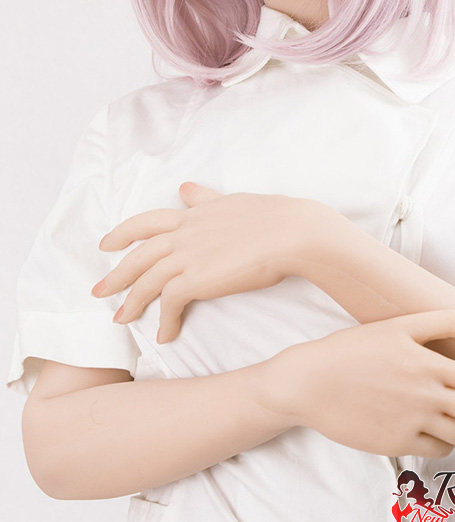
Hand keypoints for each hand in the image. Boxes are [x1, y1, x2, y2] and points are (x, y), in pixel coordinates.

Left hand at [91, 183, 314, 342]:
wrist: (291, 233)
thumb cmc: (273, 217)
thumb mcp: (233, 201)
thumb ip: (206, 198)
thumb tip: (186, 187)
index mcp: (193, 215)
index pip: (148, 222)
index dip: (124, 233)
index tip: (106, 243)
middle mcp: (184, 234)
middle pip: (138, 254)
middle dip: (116, 274)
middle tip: (98, 290)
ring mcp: (188, 256)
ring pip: (146, 280)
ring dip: (131, 302)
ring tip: (120, 320)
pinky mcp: (196, 280)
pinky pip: (169, 304)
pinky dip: (164, 321)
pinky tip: (164, 334)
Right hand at [262, 308, 454, 466]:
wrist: (309, 380)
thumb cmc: (352, 349)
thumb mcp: (398, 326)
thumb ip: (447, 321)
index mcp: (428, 362)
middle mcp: (424, 393)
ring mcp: (411, 420)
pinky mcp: (396, 442)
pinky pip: (434, 449)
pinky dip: (448, 449)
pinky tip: (450, 446)